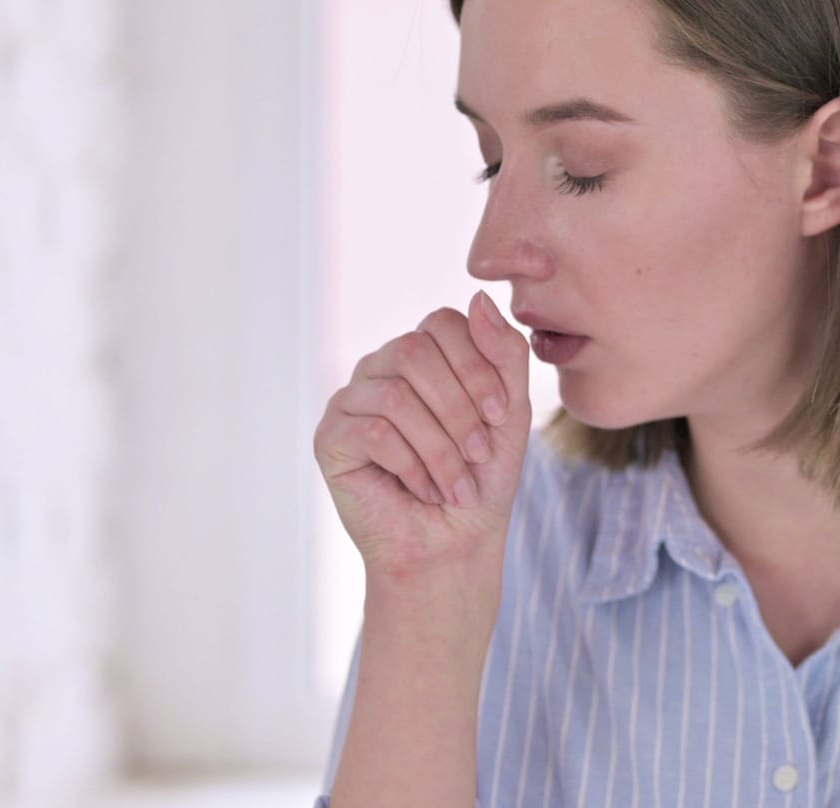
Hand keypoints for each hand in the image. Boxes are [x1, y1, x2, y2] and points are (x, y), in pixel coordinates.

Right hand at [313, 289, 530, 577]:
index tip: (502, 416)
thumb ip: (504, 354)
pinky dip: (411, 465)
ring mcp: (351, 400)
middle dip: (459, 408)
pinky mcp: (329, 438)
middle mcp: (380, 367)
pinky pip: (373, 432)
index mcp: (423, 353)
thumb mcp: (509, 411)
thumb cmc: (482, 476)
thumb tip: (478, 296)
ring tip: (454, 484)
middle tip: (478, 455)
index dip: (477, 366)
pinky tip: (422, 490)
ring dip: (440, 447)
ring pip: (396, 396)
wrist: (453, 543)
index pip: (444, 322)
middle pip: (414, 352)